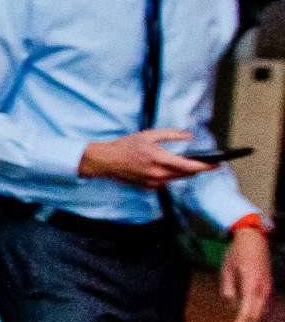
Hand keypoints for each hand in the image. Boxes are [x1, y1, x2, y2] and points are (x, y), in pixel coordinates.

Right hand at [78, 128, 214, 187]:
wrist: (106, 161)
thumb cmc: (126, 146)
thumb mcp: (148, 134)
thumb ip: (171, 134)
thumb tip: (188, 135)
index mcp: (159, 159)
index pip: (188, 166)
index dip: (205, 166)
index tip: (216, 165)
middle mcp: (158, 174)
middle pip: (186, 174)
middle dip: (197, 169)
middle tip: (207, 163)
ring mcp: (153, 182)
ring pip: (178, 179)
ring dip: (185, 172)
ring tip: (190, 164)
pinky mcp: (149, 187)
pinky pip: (167, 181)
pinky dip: (171, 175)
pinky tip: (169, 168)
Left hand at [222, 225, 272, 321]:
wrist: (254, 239)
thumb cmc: (237, 253)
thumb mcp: (227, 270)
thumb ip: (229, 288)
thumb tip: (232, 304)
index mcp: (252, 284)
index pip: (247, 311)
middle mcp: (263, 289)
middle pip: (257, 315)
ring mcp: (268, 288)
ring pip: (264, 312)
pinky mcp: (269, 287)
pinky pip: (266, 306)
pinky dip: (260, 317)